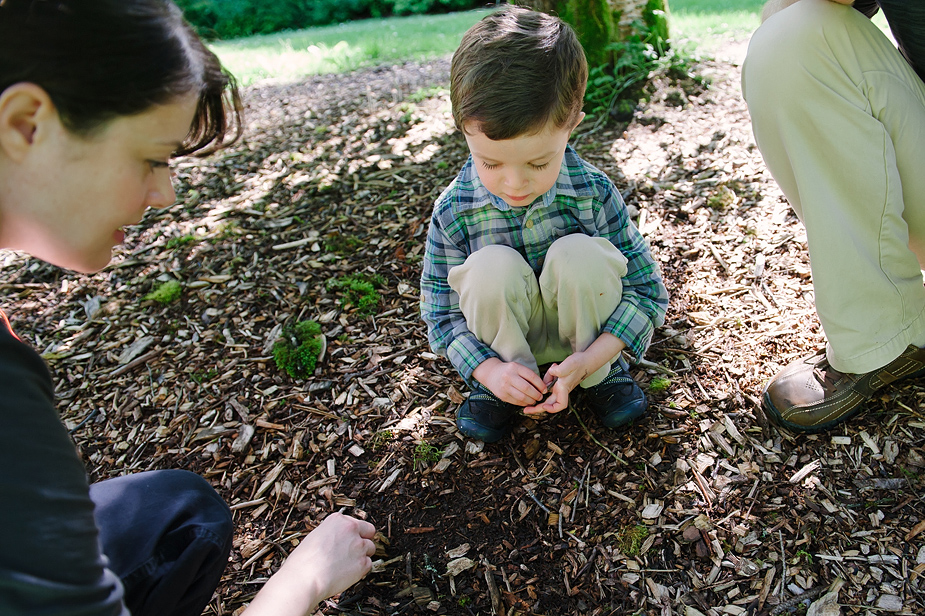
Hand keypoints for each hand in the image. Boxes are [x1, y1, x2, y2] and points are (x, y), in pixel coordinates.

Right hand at [243, 513, 376, 615]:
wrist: (305, 578)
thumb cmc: (304, 561)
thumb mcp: (315, 537)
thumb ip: (332, 535)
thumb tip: (339, 543)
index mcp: (338, 520)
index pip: (355, 523)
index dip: (353, 533)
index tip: (348, 541)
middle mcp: (351, 529)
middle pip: (369, 532)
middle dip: (364, 540)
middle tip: (353, 552)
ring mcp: (359, 545)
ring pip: (370, 548)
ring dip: (362, 556)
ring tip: (346, 565)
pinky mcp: (363, 563)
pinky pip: (368, 564)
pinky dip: (361, 570)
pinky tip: (347, 573)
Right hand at [472, 358, 546, 406]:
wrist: (491, 374)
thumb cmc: (508, 371)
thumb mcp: (518, 367)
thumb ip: (528, 375)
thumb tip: (542, 386)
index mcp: (515, 367)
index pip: (532, 377)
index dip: (540, 385)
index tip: (544, 389)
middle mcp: (509, 377)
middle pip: (527, 388)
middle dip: (537, 395)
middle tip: (540, 397)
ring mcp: (504, 387)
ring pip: (522, 397)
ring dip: (531, 401)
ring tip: (534, 400)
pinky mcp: (502, 396)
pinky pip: (516, 402)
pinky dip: (524, 403)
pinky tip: (527, 402)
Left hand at [522, 355, 587, 414]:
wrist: (586, 360)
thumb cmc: (579, 363)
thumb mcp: (569, 365)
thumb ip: (558, 371)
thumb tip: (551, 373)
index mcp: (564, 388)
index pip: (560, 405)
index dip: (552, 409)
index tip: (543, 405)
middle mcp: (562, 390)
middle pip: (549, 403)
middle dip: (537, 408)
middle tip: (526, 410)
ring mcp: (560, 387)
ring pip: (547, 393)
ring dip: (541, 389)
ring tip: (548, 373)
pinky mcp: (558, 382)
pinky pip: (548, 384)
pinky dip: (545, 381)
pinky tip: (550, 371)